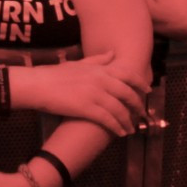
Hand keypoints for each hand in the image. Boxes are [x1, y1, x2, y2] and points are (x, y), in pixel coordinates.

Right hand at [24, 52, 147, 136]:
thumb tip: (113, 53)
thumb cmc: (55, 74)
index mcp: (101, 69)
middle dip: (137, 106)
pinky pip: (107, 119)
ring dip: (128, 121)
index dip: (140, 83)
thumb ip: (98, 59)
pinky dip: (116, 127)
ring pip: (119, 109)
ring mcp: (95, 94)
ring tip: (131, 128)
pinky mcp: (87, 108)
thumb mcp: (80, 63)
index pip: (128, 74)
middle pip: (128, 94)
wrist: (38, 85)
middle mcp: (101, 80)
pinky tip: (120, 133)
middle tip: (141, 114)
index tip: (148, 90)